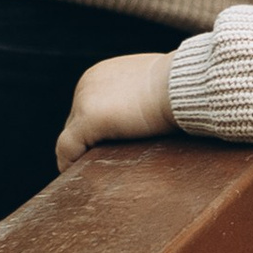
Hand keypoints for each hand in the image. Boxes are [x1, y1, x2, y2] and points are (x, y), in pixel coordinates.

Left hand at [56, 52, 180, 172]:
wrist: (183, 86)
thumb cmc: (180, 88)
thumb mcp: (156, 89)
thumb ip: (143, 100)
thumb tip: (149, 118)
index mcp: (101, 75)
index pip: (89, 109)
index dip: (97, 133)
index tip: (107, 152)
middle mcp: (87, 84)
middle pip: (77, 124)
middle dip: (88, 145)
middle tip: (100, 169)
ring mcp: (85, 100)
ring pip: (72, 138)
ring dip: (81, 156)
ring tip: (92, 177)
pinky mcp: (88, 119)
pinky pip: (68, 149)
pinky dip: (70, 164)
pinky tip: (78, 177)